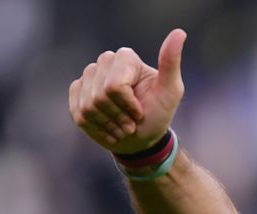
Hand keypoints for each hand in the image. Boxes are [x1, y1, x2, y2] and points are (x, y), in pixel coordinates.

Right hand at [69, 29, 186, 153]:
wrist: (143, 137)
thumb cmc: (158, 112)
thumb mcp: (171, 91)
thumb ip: (171, 62)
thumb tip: (179, 33)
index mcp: (126, 58)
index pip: (114, 86)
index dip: (128, 106)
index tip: (141, 112)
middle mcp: (104, 62)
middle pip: (100, 96)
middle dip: (118, 116)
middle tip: (132, 123)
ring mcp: (88, 77)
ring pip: (88, 107)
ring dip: (108, 124)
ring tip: (123, 127)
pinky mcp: (76, 92)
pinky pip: (78, 113)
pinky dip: (96, 128)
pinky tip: (110, 129)